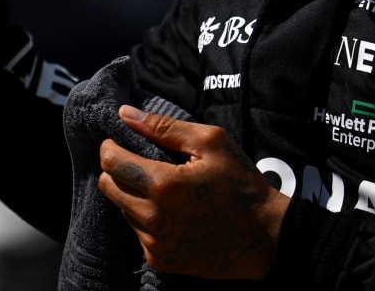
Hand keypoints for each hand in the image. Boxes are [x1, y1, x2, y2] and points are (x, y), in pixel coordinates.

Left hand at [97, 107, 287, 279]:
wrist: (264, 237)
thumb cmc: (240, 184)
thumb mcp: (211, 143)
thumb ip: (164, 127)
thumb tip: (125, 114)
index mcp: (164, 185)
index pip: (111, 162)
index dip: (110, 146)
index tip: (119, 141)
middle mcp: (154, 218)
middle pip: (109, 186)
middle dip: (117, 169)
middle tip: (140, 161)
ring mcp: (155, 243)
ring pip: (122, 209)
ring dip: (133, 194)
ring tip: (163, 188)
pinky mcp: (160, 260)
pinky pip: (138, 232)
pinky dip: (146, 218)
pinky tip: (172, 211)